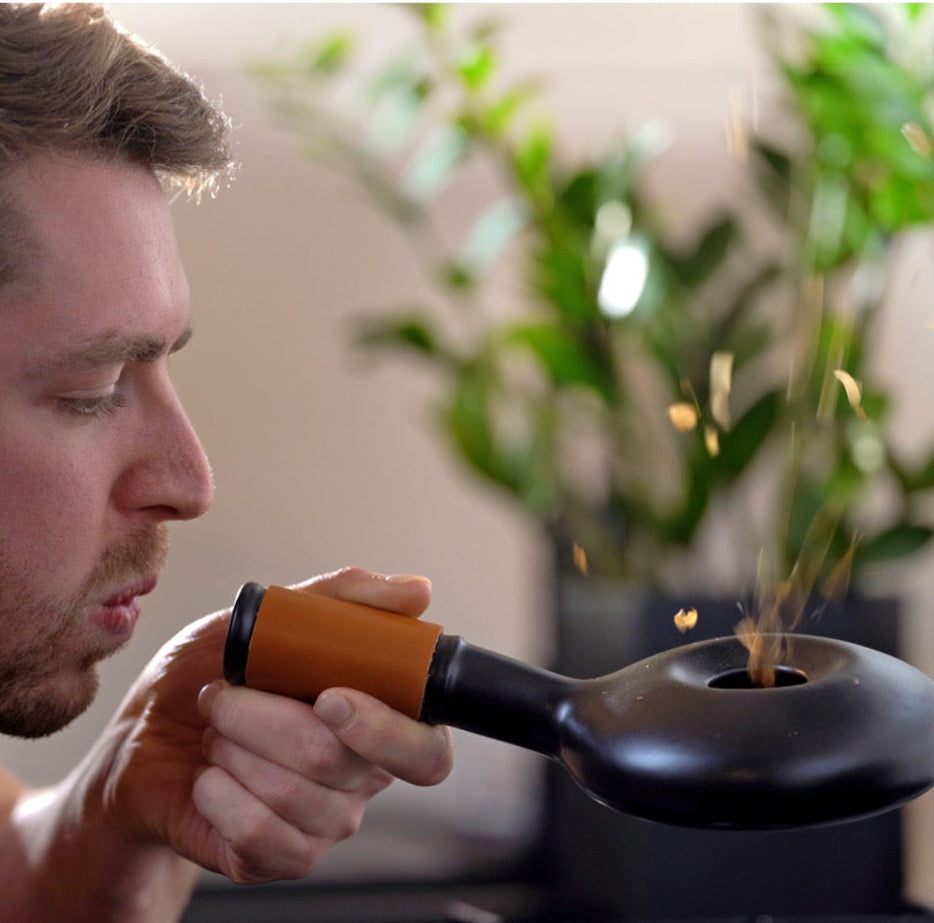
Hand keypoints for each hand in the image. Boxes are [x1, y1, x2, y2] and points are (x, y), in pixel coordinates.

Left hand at [101, 568, 453, 883]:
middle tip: (222, 692)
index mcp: (382, 719)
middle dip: (265, 719)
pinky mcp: (280, 858)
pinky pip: (259, 835)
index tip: (329, 698)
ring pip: (293, 794)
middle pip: (339, 761)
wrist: (146, 734)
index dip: (385, 730)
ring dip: (233, 748)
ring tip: (214, 730)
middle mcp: (365, 777)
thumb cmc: (215, 670)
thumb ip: (345, 600)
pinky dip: (217, 793)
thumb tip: (419, 591)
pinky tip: (206, 776)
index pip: (425, 751)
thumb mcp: (270, 620)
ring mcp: (326, 822)